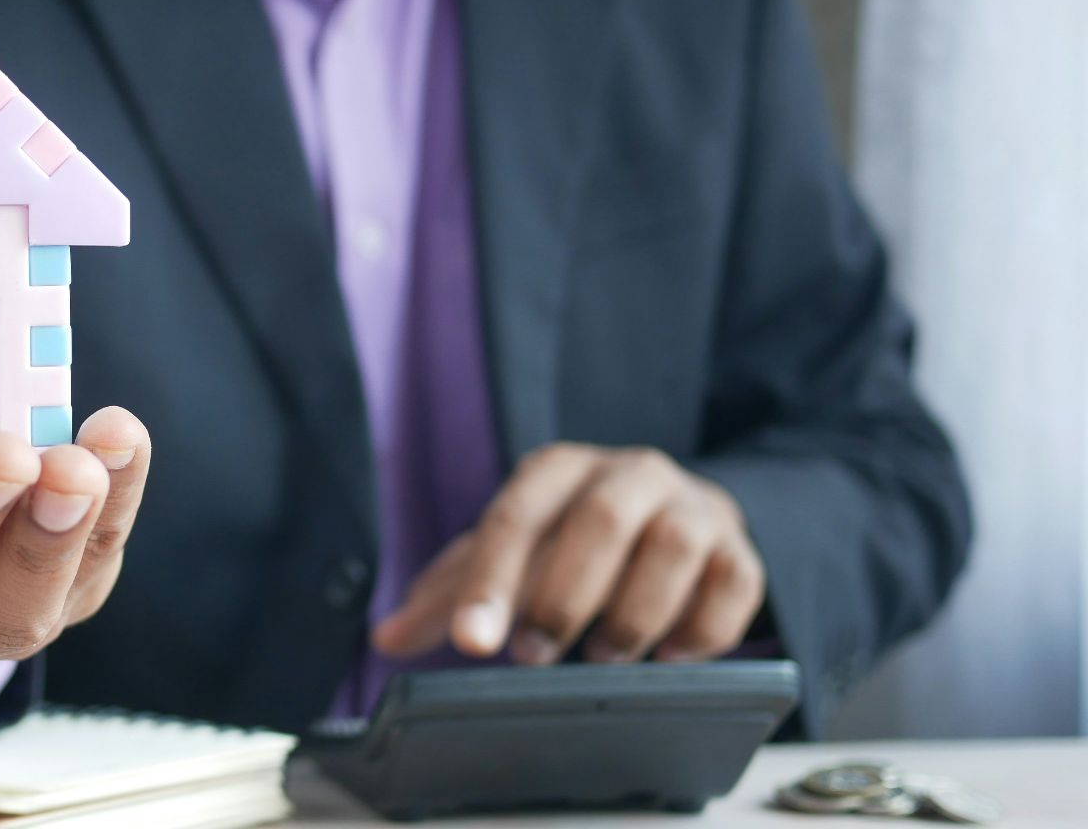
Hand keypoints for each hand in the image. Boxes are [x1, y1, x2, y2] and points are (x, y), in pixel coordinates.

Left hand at [373, 443, 764, 665]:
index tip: (472, 644)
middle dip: (564, 597)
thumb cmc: (576, 540)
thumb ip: (451, 594)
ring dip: (634, 613)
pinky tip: (670, 657)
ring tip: (605, 657)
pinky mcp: (739, 550)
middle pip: (599, 520)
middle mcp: (630, 473)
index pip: (516, 517)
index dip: (490, 583)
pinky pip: (733, 583)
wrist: (678, 517)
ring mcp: (692, 508)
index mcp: (559, 470)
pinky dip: (701, 629)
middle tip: (534, 657)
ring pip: (671, 547)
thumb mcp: (512, 555)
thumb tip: (386, 637)